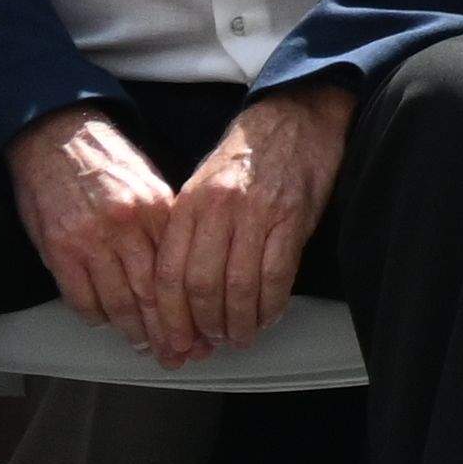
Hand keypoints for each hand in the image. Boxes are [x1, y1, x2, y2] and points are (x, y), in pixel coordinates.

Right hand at [10, 111, 183, 357]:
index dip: (193, 307)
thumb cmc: (109, 162)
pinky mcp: (59, 248)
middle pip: (153, 294)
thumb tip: (187, 269)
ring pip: (119, 302)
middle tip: (181, 354)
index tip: (203, 330)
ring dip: (135, 332)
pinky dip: (97, 316)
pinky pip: (81, 297)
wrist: (58, 138)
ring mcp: (90, 239)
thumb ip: (166, 226)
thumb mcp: (151, 185)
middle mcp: (127, 226)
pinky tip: (108, 323)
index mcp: (158, 208)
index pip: (181, 271)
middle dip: (170, 331)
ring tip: (147, 347)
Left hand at [155, 84, 351, 364]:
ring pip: (239, 285)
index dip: (169, 317)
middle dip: (202, 326)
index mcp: (188, 205)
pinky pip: (277, 275)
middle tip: (207, 345)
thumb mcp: (202, 188)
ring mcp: (256, 214)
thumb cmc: (247, 158)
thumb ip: (190, 232)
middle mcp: (216, 211)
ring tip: (239, 337)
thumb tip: (180, 290)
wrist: (294, 118)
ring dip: (238, 322)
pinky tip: (268, 317)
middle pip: (200, 286)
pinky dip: (271, 305)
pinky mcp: (292, 218)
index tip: (174, 341)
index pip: (168, 274)